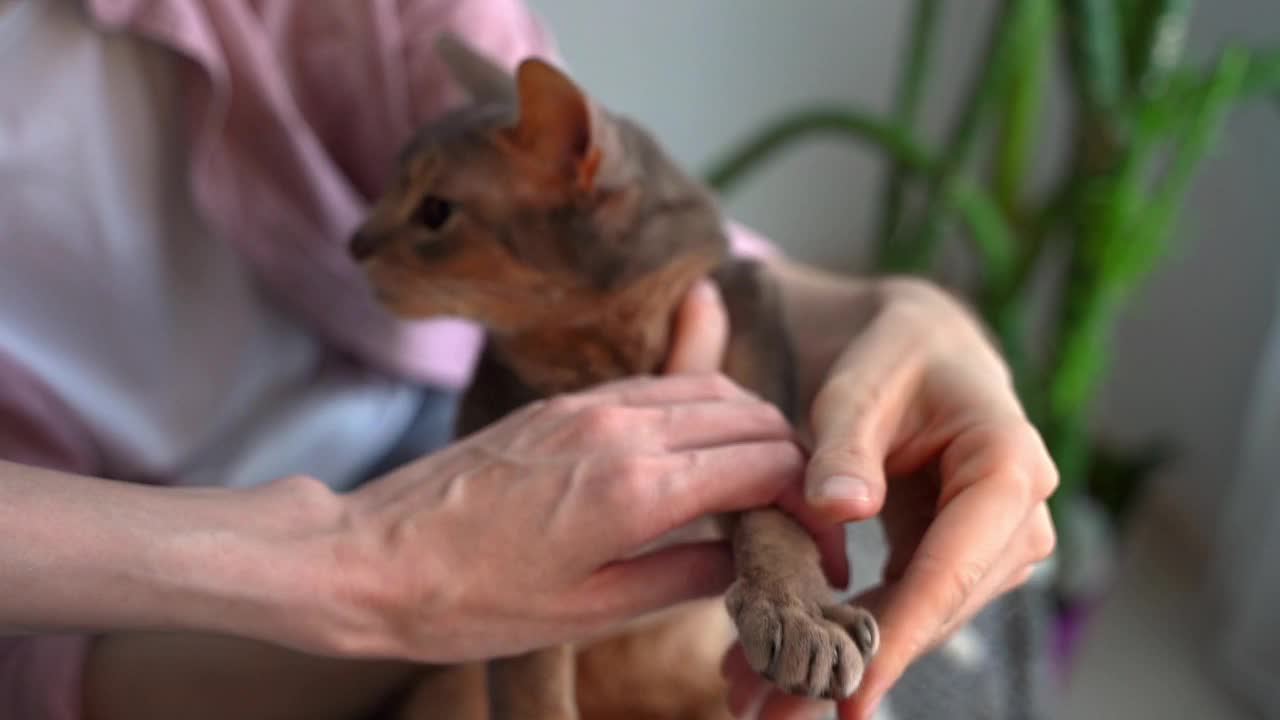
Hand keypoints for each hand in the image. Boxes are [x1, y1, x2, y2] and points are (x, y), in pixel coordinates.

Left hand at [331, 372, 814, 662]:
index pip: (767, 462)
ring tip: (757, 485)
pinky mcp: (564, 401)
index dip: (809, 501)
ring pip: (709, 390)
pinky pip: (659, 388)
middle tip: (798, 515)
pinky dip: (700, 413)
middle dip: (793, 461)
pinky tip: (698, 454)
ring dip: (750, 429)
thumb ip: (683, 574)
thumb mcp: (588, 612)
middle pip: (751, 415)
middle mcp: (621, 427)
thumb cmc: (469, 600)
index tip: (818, 541)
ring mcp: (589, 404)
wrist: (368, 558)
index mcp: (634, 487)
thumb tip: (743, 557)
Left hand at [720, 268, 1057, 718]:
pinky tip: (793, 664)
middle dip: (860, 663)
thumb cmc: (889, 357)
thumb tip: (839, 508)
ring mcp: (992, 543)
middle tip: (775, 710)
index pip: (952, 568)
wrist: (916, 348)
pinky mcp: (957, 559)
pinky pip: (908, 607)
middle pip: (939, 610)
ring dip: (849, 659)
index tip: (848, 692)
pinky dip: (852, 634)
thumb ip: (845, 445)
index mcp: (1008, 463)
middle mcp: (1017, 514)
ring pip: (922, 621)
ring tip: (762, 697)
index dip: (899, 635)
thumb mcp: (859, 385)